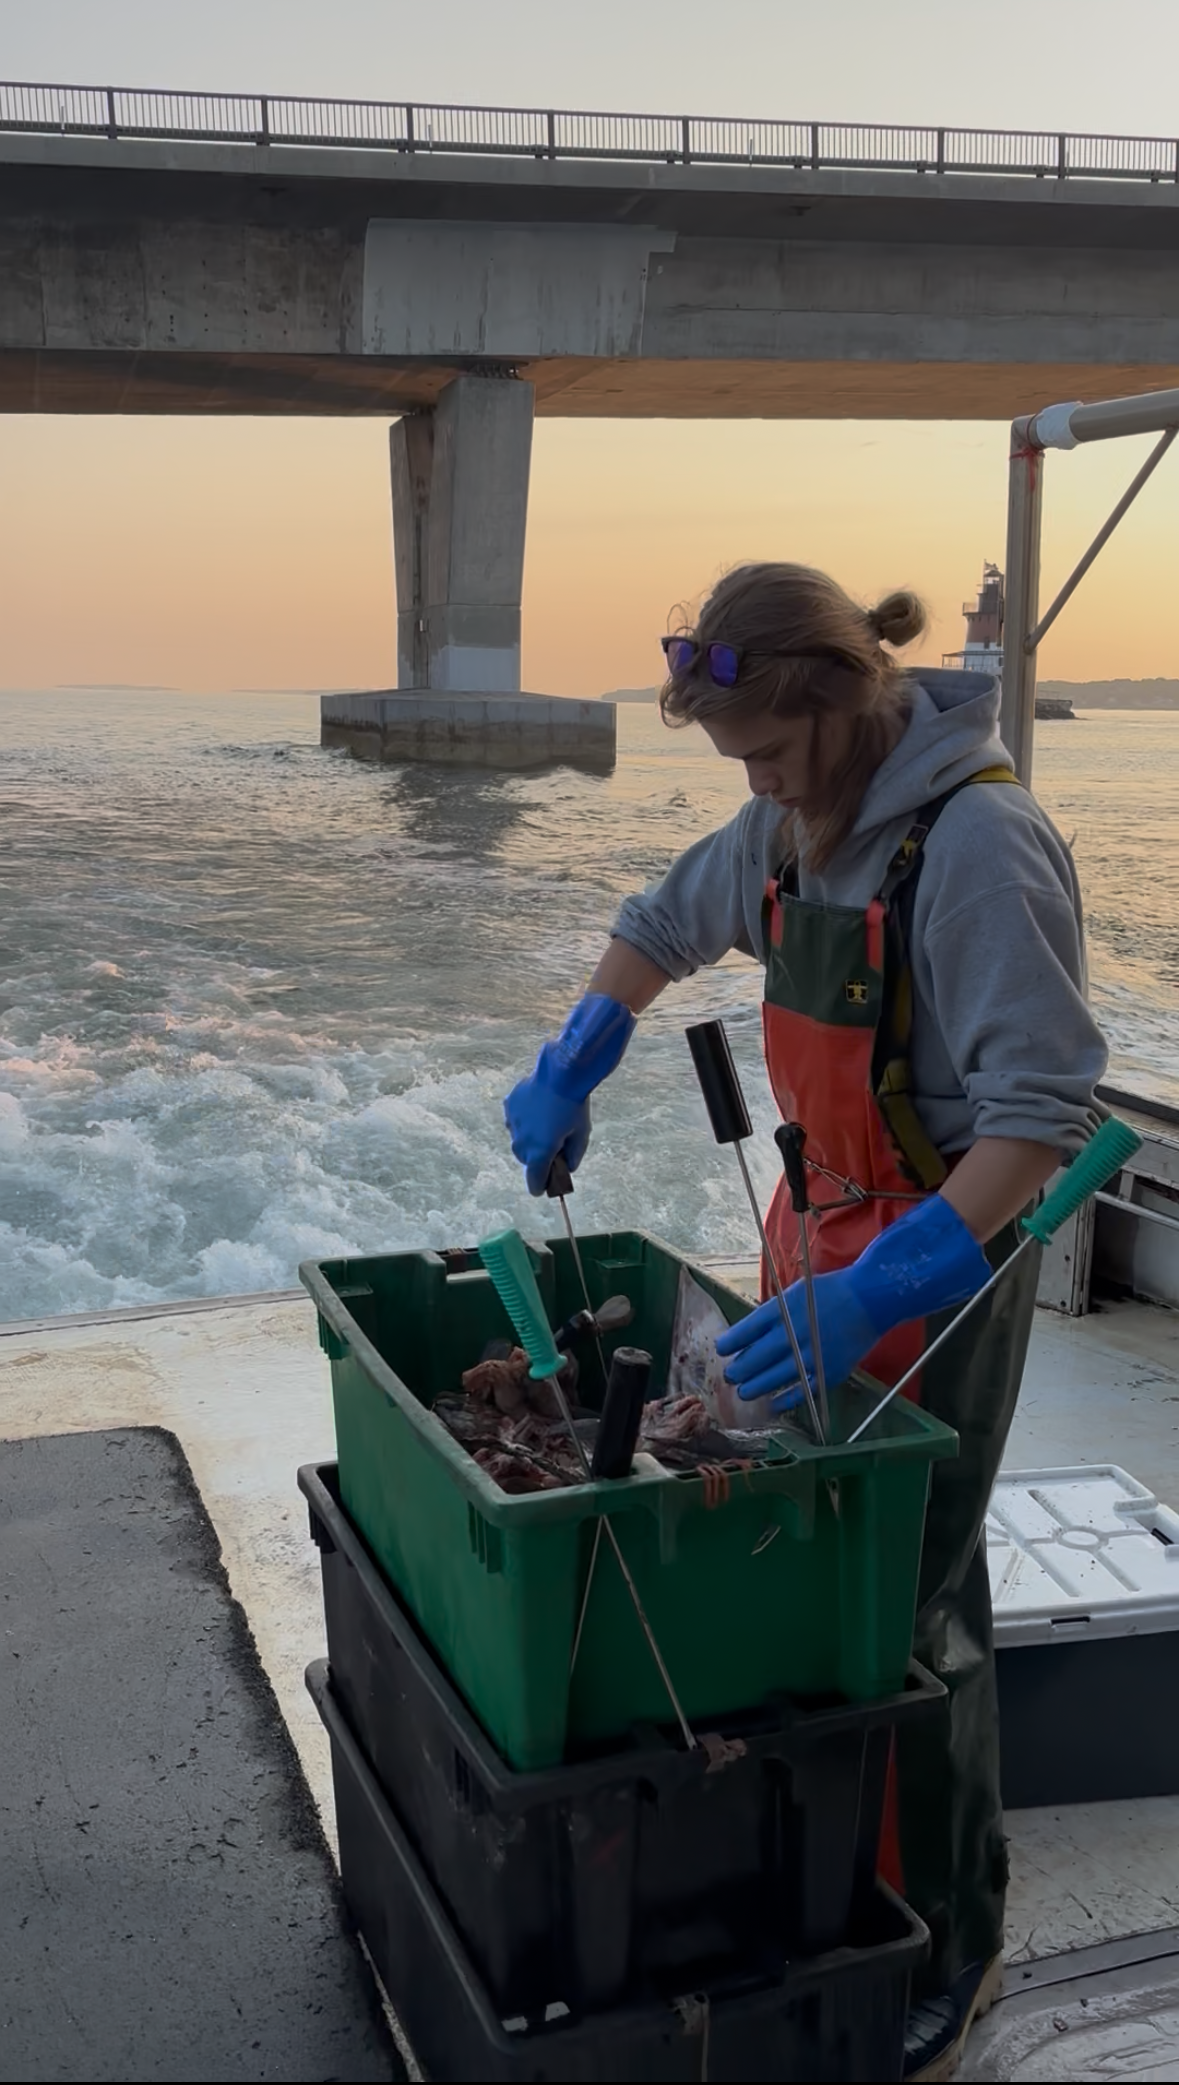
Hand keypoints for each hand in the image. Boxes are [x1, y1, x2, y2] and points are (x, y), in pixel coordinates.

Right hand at [504, 994, 635, 1196]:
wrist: (561, 1073)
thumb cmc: (575, 1106)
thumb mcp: (581, 1136)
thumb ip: (573, 1157)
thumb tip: (566, 1167)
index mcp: (539, 1153)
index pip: (534, 1182)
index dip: (540, 1187)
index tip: (543, 1188)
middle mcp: (521, 1142)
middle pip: (526, 1160)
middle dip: (537, 1158)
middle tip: (553, 1146)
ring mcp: (512, 1124)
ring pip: (519, 1139)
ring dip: (530, 1137)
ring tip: (546, 1122)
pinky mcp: (509, 1106)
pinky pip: (515, 1120)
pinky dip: (525, 1119)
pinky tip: (539, 1108)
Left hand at [716, 1272, 878, 1411]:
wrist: (869, 1298)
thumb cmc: (829, 1292)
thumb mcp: (793, 1294)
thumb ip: (772, 1316)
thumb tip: (749, 1337)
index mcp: (781, 1311)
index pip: (745, 1331)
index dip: (729, 1344)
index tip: (721, 1350)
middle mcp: (792, 1335)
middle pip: (755, 1359)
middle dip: (737, 1371)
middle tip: (729, 1376)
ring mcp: (810, 1356)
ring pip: (773, 1379)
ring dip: (754, 1388)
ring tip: (744, 1391)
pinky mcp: (828, 1372)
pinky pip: (801, 1392)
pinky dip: (785, 1400)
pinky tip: (773, 1404)